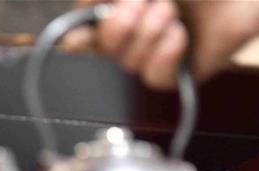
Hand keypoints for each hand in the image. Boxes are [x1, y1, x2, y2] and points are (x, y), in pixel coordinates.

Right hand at [64, 0, 258, 88]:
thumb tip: (84, 14)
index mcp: (115, 8)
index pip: (77, 28)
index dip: (79, 28)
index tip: (96, 13)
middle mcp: (127, 34)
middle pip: (100, 46)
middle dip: (122, 23)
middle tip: (150, 1)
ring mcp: (148, 55)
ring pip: (129, 61)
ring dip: (153, 30)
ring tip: (175, 13)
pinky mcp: (170, 74)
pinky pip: (153, 76)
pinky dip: (167, 53)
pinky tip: (181, 37)